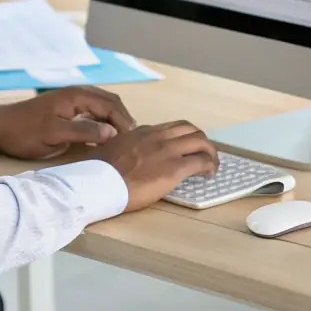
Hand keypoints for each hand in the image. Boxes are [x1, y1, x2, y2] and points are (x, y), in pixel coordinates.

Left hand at [0, 86, 135, 159]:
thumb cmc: (25, 132)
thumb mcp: (55, 135)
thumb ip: (85, 131)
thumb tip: (113, 132)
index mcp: (77, 96)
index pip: (111, 106)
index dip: (123, 123)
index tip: (131, 142)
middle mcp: (77, 92)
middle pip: (110, 102)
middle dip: (123, 119)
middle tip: (132, 141)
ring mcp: (72, 98)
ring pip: (103, 105)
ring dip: (115, 118)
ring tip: (123, 139)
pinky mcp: (67, 106)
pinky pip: (94, 109)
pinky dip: (105, 119)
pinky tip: (106, 135)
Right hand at [92, 120, 219, 212]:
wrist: (99, 182)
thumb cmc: (100, 171)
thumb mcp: (114, 149)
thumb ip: (127, 147)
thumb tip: (129, 153)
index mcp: (143, 132)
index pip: (171, 128)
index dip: (182, 137)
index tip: (184, 148)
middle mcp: (158, 137)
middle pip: (190, 129)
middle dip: (201, 140)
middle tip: (203, 153)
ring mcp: (167, 151)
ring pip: (200, 141)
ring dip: (210, 151)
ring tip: (211, 164)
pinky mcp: (174, 169)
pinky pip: (201, 161)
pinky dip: (209, 165)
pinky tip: (209, 174)